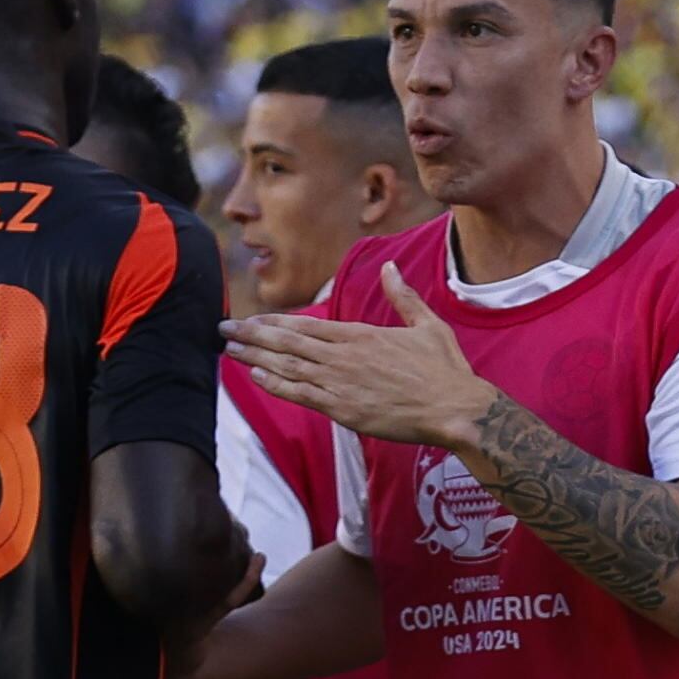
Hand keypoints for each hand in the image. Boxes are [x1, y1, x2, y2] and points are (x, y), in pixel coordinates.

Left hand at [228, 303, 497, 451]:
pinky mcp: (344, 410)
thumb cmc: (445, 370)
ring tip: (229, 351)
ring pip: (288, 367)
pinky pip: (301, 395)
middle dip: (252, 335)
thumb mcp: (427, 325)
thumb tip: (391, 268)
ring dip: (256, 357)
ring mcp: (342, 384)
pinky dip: (276, 384)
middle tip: (223, 329)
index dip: (274, 323)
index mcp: (361, 336)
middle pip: (288, 343)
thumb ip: (403, 296)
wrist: (455, 408)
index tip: (250, 319)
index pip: (306, 325)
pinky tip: (256, 376)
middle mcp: (344, 356)